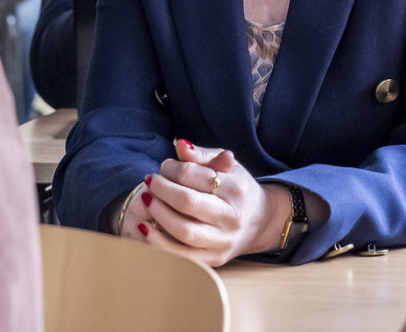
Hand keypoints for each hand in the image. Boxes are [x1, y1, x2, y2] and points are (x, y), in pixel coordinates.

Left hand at [132, 139, 289, 265]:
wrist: (259, 222)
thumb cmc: (238, 190)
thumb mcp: (227, 166)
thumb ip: (203, 155)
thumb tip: (181, 145)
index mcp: (236, 189)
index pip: (195, 175)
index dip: (172, 169)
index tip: (164, 166)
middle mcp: (232, 217)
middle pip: (187, 202)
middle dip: (162, 189)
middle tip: (151, 181)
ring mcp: (223, 241)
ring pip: (183, 231)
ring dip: (158, 213)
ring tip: (147, 200)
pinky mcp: (213, 259)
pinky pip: (181, 255)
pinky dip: (158, 242)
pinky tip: (145, 227)